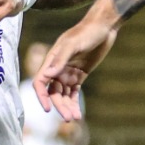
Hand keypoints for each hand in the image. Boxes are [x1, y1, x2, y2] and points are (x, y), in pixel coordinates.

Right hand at [33, 6, 119, 120]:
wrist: (103, 27)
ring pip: (63, 95)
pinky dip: (74, 103)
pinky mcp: (79, 75)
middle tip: (68, 118)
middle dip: (59, 105)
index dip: (41, 96)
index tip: (48, 109)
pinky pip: (73, 92)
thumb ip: (61, 58)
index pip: (41, 82)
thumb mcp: (74, 44)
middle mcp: (57, 68)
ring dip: (67, 107)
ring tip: (75, 118)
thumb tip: (48, 74)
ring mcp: (68, 73)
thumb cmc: (87, 32)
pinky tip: (78, 113)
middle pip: (53, 92)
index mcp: (52, 60)